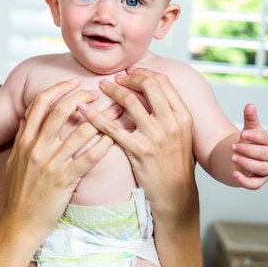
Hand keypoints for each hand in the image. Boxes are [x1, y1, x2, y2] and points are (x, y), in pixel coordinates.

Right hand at [2, 79, 116, 242]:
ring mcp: (51, 163)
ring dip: (101, 117)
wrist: (20, 222)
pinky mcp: (65, 179)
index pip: (39, 104)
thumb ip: (20, 138)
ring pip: (80, 131)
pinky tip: (116, 136)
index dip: (57, 88)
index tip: (72, 82)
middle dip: (81, 96)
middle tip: (97, 92)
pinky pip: (90, 157)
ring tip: (115, 110)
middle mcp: (37, 148)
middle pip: (61, 110)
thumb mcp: (13, 161)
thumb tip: (24, 118)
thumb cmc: (18, 193)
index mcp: (25, 140)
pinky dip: (104, 144)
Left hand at [77, 68, 195, 212]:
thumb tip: (152, 88)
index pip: (163, 82)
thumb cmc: (175, 162)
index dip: (144, 73)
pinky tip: (84, 109)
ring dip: (112, 90)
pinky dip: (95, 116)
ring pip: (129, 101)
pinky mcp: (139, 150)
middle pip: (148, 85)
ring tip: (101, 87)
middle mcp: (171, 122)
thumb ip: (169, 111)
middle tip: (114, 79)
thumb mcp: (182, 133)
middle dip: (128, 78)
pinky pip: (112, 128)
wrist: (175, 193)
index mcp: (183, 115)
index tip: (130, 73)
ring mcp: (155, 136)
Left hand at [231, 103, 267, 189]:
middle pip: (263, 155)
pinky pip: (255, 184)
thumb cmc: (251, 141)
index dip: (255, 137)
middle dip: (248, 150)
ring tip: (233, 157)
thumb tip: (250, 105)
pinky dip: (245, 181)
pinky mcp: (260, 180)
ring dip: (246, 163)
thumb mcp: (251, 129)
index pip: (267, 139)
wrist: (246, 155)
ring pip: (260, 169)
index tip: (242, 133)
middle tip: (233, 146)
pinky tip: (234, 175)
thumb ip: (250, 119)